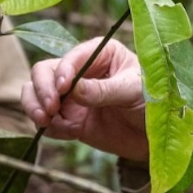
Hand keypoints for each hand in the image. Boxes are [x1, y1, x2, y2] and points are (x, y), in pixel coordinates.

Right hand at [20, 38, 148, 160]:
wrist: (158, 138)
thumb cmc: (154, 103)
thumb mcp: (133, 92)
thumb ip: (103, 90)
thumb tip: (72, 90)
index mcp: (100, 54)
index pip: (71, 57)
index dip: (62, 71)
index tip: (63, 89)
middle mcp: (81, 72)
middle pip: (43, 72)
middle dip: (41, 90)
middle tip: (49, 109)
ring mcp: (72, 97)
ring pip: (35, 94)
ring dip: (35, 107)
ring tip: (46, 121)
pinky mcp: (70, 120)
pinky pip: (48, 122)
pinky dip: (52, 128)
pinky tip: (72, 134)